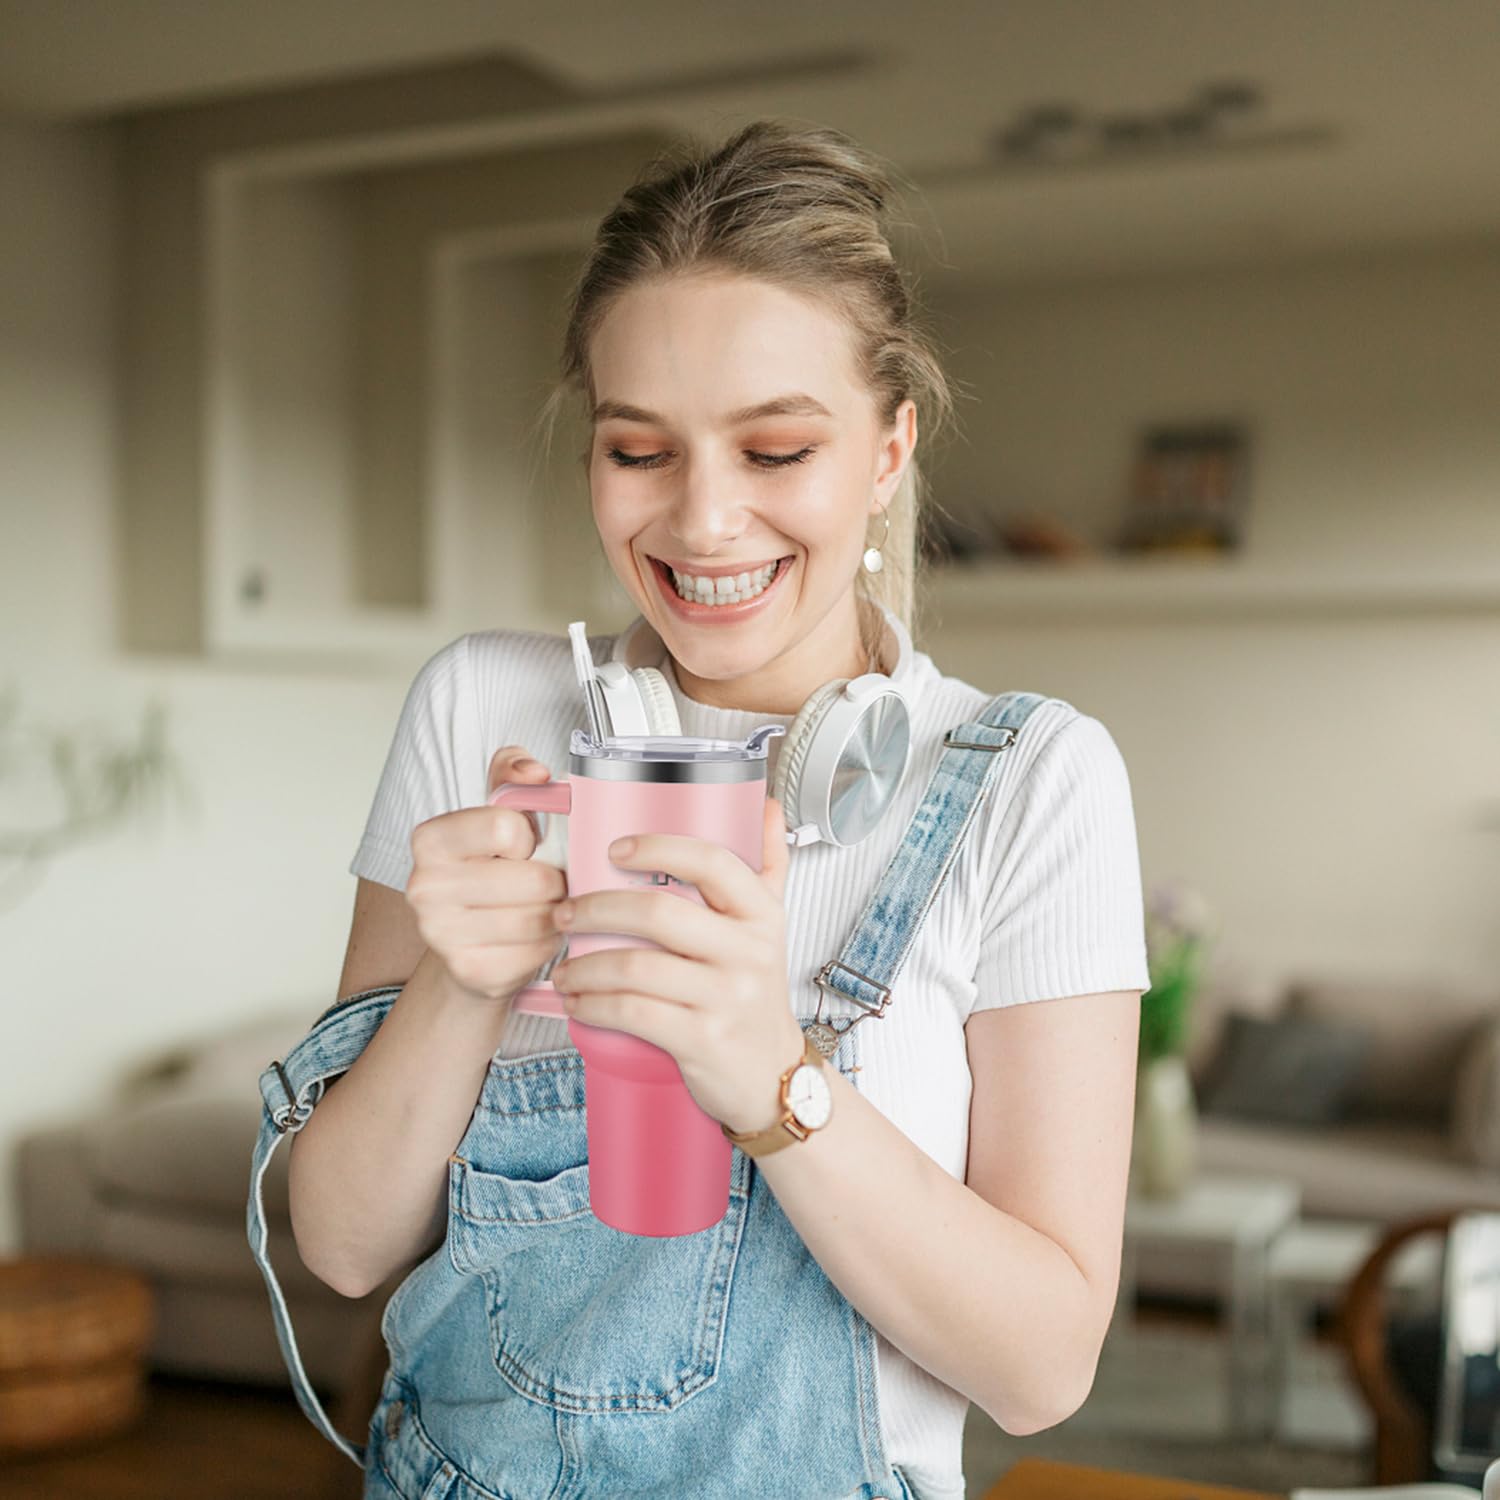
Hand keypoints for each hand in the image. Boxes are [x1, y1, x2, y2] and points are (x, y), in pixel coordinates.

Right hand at [403, 746, 567, 1003]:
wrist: (468, 940)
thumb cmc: (491, 868)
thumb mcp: (499, 809)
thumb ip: (514, 773)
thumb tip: (535, 774)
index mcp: (431, 839)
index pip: (507, 826)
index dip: (529, 837)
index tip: (521, 847)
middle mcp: (424, 887)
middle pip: (533, 878)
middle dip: (554, 880)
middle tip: (546, 883)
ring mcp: (441, 935)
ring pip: (540, 918)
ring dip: (556, 912)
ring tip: (544, 907)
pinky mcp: (469, 972)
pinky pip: (537, 953)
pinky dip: (549, 944)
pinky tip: (535, 937)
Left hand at [547, 795, 803, 1133]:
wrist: (772, 1074)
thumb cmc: (757, 995)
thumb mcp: (770, 927)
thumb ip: (768, 865)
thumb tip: (768, 808)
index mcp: (760, 914)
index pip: (712, 861)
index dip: (658, 848)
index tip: (615, 849)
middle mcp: (748, 952)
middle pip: (658, 912)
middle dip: (596, 909)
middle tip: (565, 912)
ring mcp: (726, 997)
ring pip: (637, 967)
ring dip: (584, 965)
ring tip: (564, 967)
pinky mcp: (702, 1039)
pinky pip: (634, 1012)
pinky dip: (595, 1005)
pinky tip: (579, 1001)